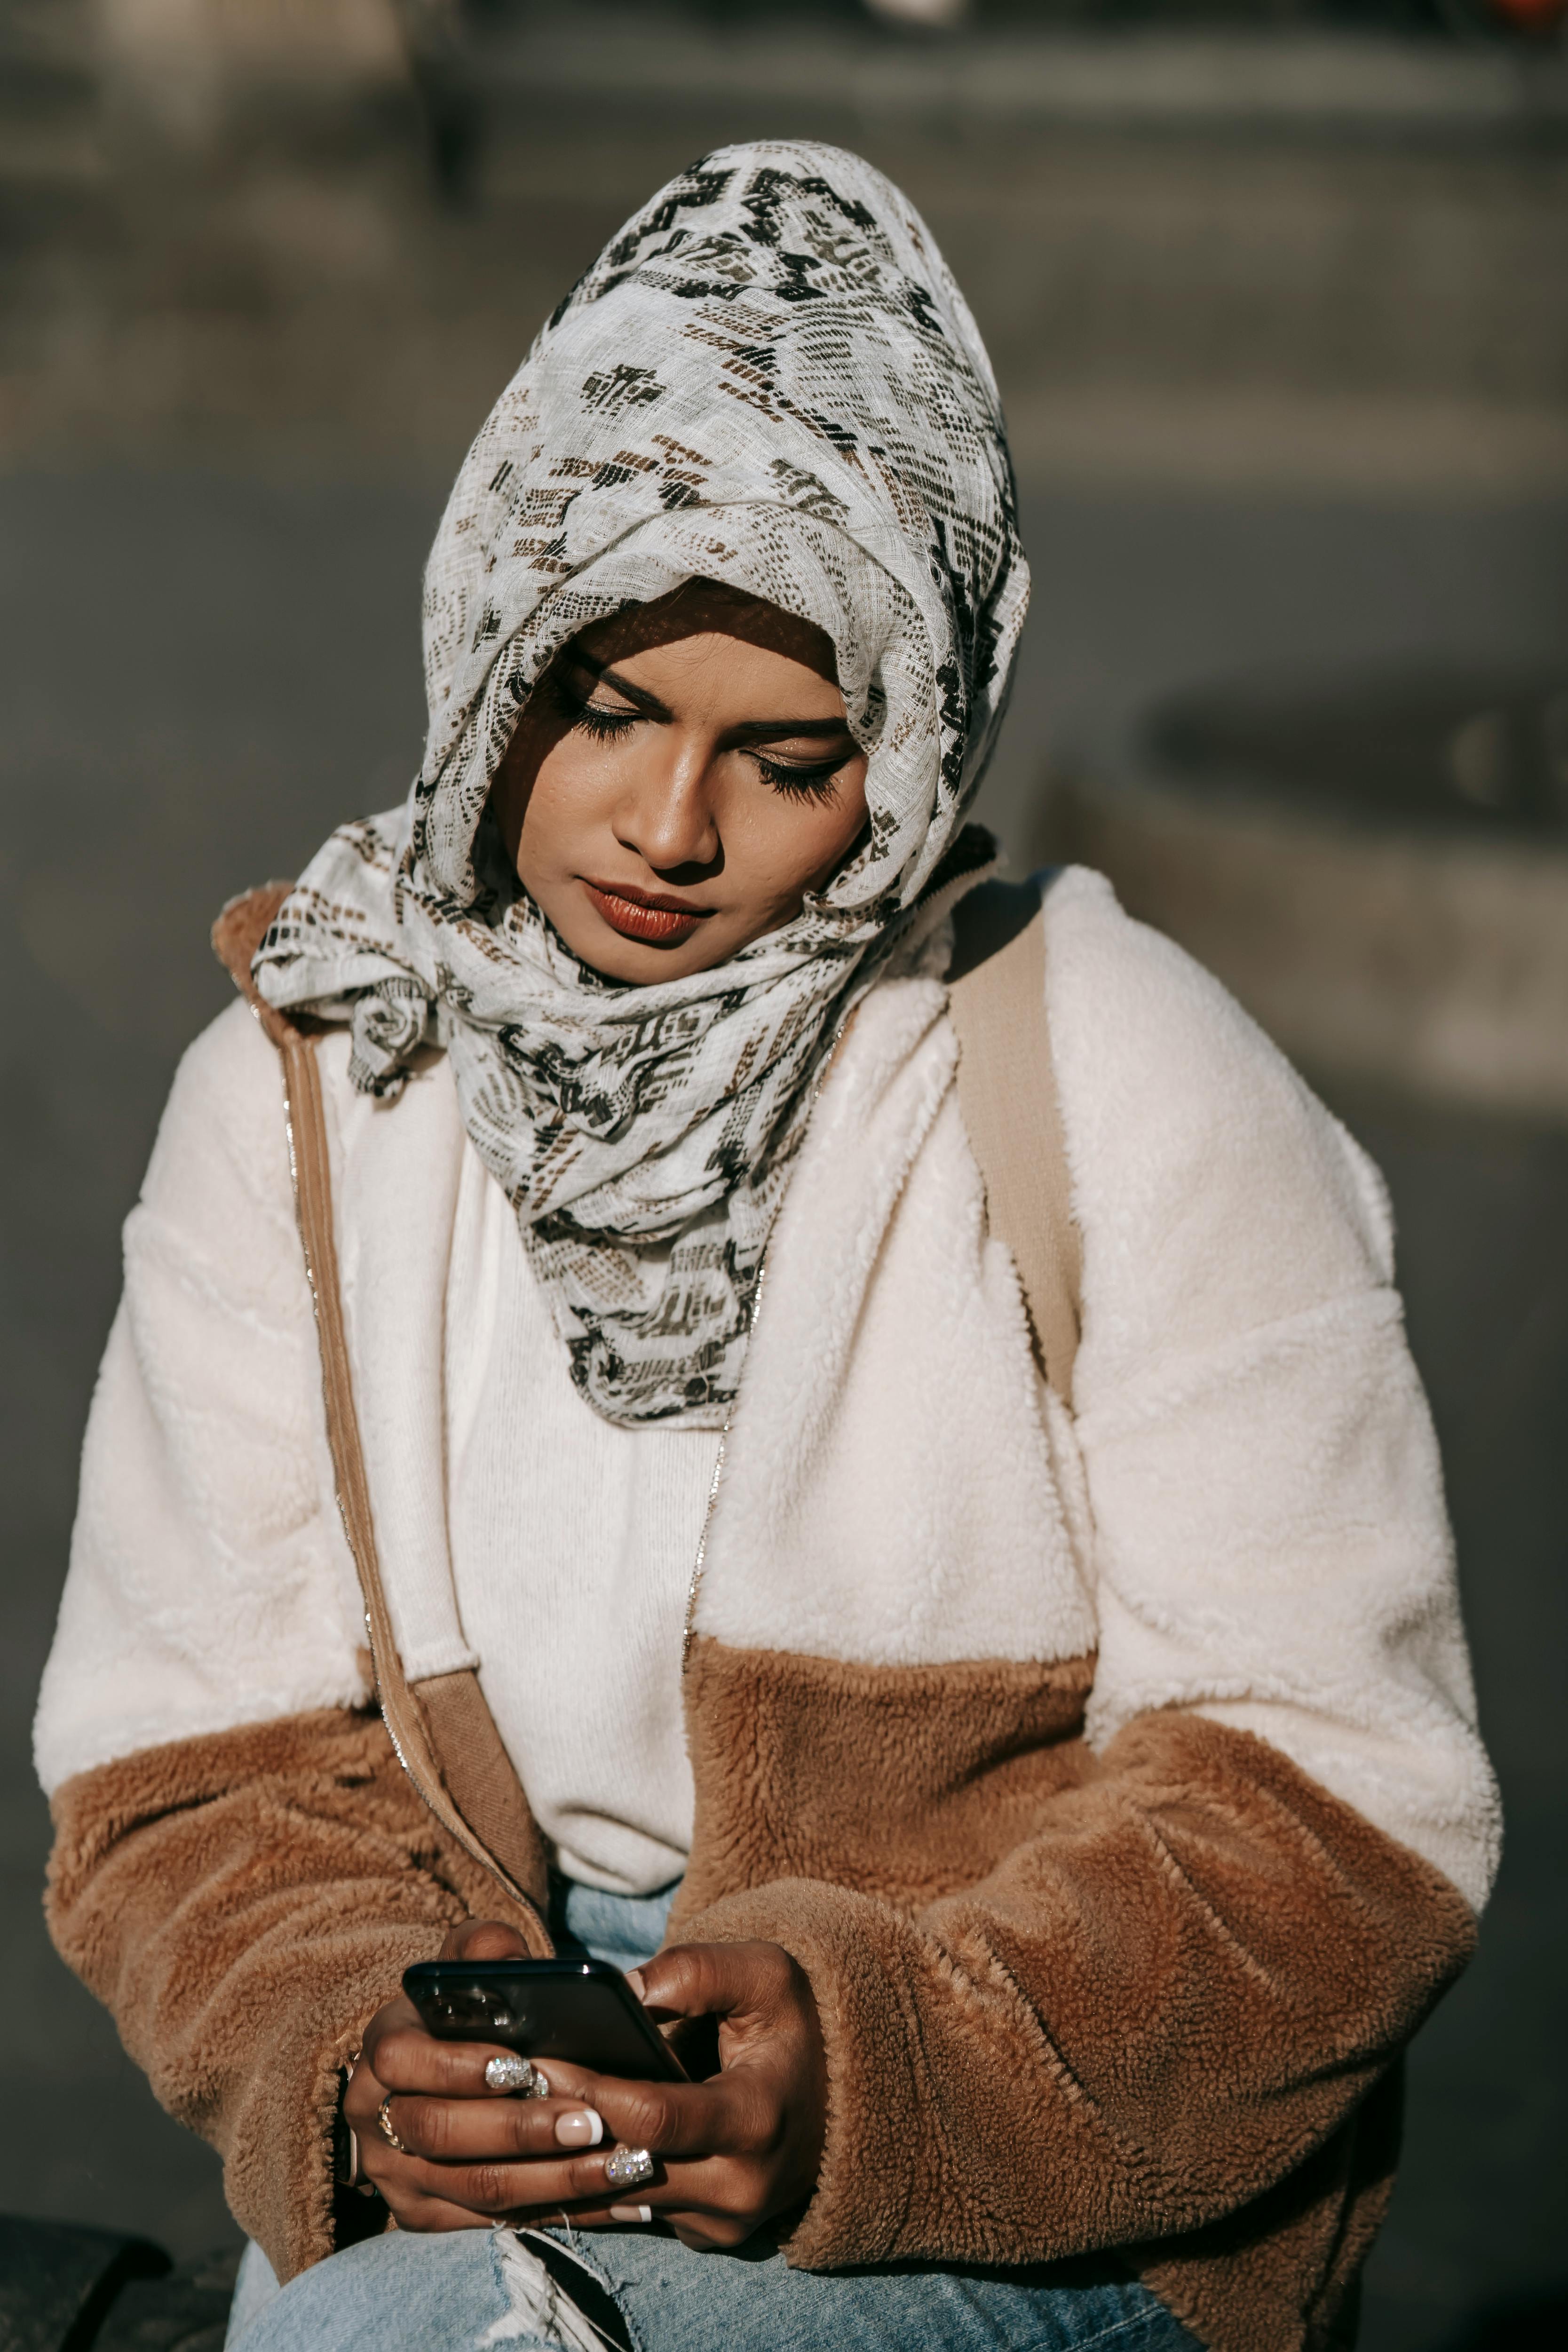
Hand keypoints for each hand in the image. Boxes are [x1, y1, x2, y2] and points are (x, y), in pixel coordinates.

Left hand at [345, 1923, 826, 2248]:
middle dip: (558, 2124)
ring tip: (499, 2116)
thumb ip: (698, 1969)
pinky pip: (624, 2216)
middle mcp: (739, 2186)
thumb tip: (625, 1988)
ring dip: (555, 2161)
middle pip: (625, 2164)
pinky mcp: (700, 2236)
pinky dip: (576, 2184)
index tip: (535, 2056)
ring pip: (615, 2201)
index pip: (655, 2116)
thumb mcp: (765, 1973)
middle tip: (498, 2087)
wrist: (835, 2094)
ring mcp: (718, 2222)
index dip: (591, 2089)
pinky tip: (526, 2152)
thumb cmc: (792, 2024)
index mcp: (757, 2118)